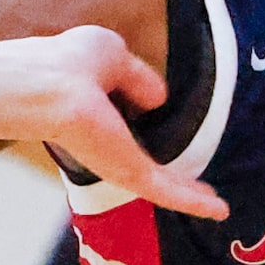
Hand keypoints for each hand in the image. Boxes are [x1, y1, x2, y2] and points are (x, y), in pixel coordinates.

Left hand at [0, 26, 222, 220]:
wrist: (45, 91)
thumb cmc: (68, 63)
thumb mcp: (112, 54)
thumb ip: (137, 77)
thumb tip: (157, 100)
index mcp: (96, 104)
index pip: (130, 113)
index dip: (146, 111)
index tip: (163, 120)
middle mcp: (104, 139)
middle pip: (143, 155)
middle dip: (169, 165)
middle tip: (197, 172)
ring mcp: (116, 161)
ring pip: (159, 180)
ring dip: (188, 192)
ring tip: (214, 204)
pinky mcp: (128, 175)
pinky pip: (169, 191)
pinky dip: (195, 203)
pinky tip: (219, 211)